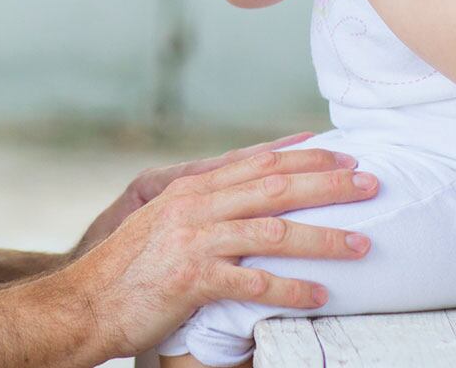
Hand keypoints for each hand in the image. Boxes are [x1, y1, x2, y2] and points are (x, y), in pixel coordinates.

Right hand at [56, 146, 378, 359]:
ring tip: (362, 245)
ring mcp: (194, 241)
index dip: (303, 156)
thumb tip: (248, 201)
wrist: (84, 302)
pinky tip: (321, 295)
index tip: (341, 153)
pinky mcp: (192, 279)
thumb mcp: (163, 223)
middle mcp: (195, 206)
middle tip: (371, 184)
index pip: (257, 163)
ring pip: (273, 231)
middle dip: (329, 184)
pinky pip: (254, 282)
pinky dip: (291, 289)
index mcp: (190, 188)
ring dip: (324, 238)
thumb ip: (203, 207)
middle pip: (275, 187)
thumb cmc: (128, 268)